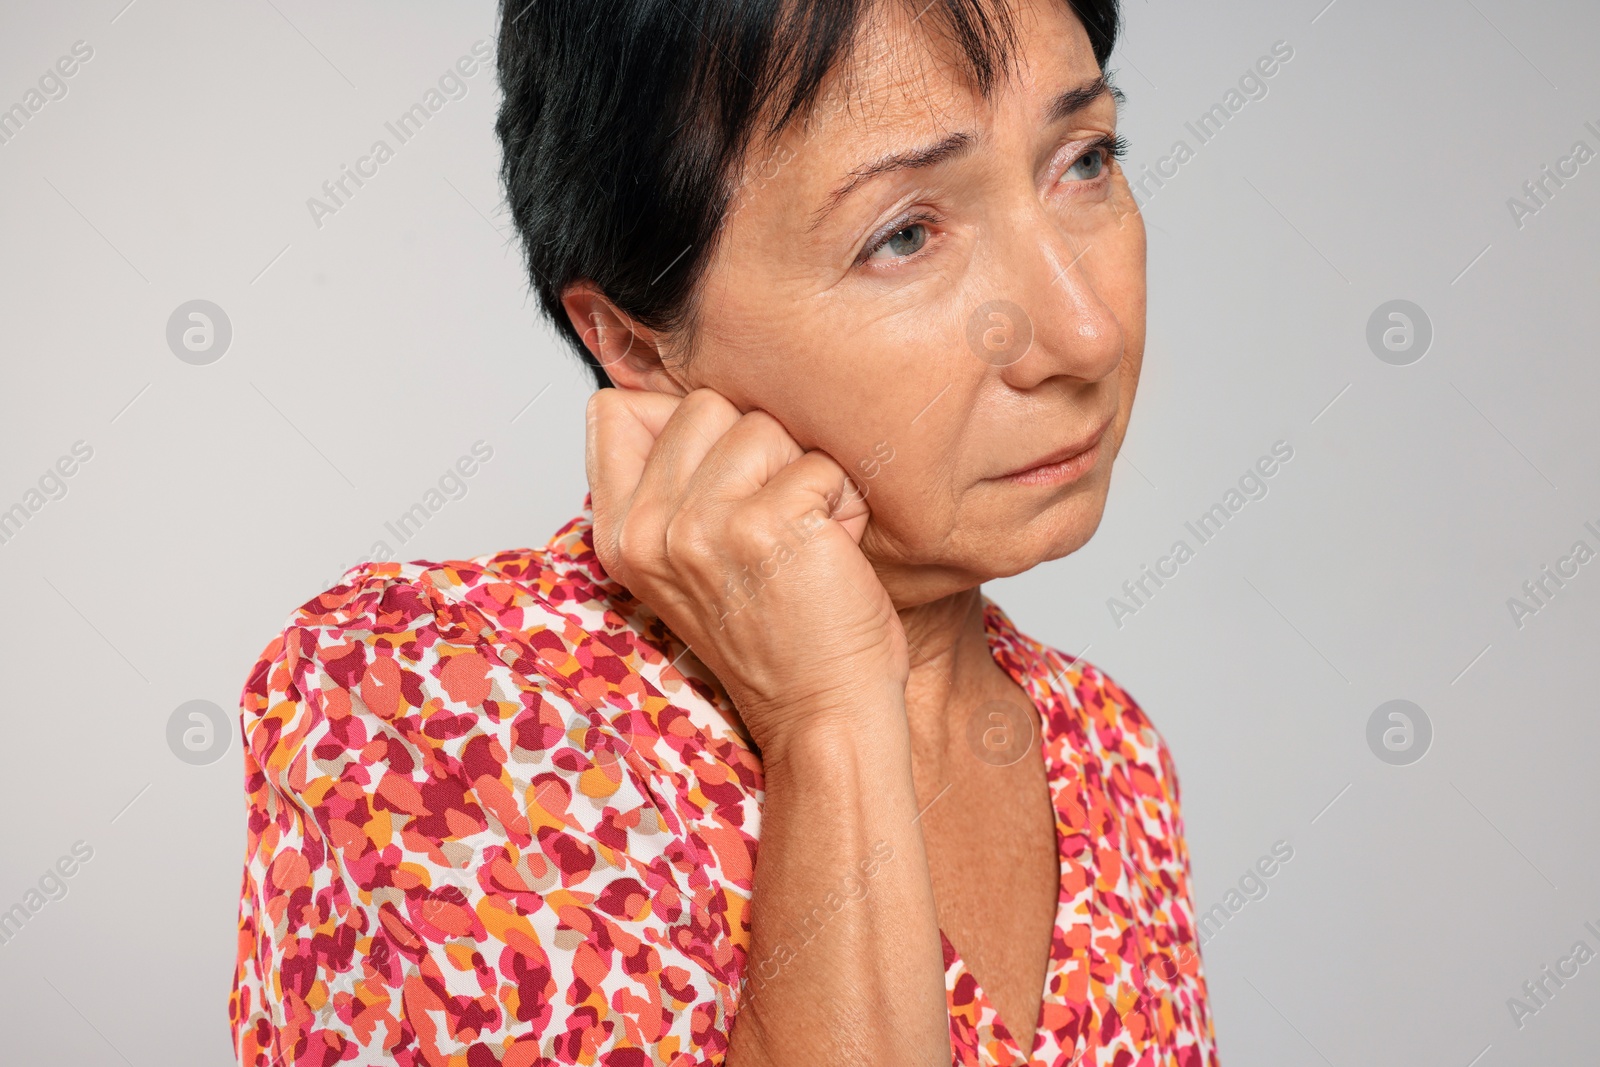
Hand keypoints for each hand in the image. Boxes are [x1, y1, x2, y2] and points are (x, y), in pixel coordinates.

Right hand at [585, 387, 907, 757]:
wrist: (823, 715)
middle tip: (775, 525)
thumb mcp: (693, 556)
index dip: (680, 425)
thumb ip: (672, 481)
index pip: (615, 411)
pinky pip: (820, 463)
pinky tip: (832, 555)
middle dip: (759, 451)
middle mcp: (645, 531)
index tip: (720, 483)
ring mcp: (699, 528)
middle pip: (704, 404)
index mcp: (619, 535)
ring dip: (807, 477)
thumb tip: (680, 395)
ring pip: (765, 425)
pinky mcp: (762, 527)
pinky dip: (844, 503)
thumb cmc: (781, 635)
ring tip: (806, 541)